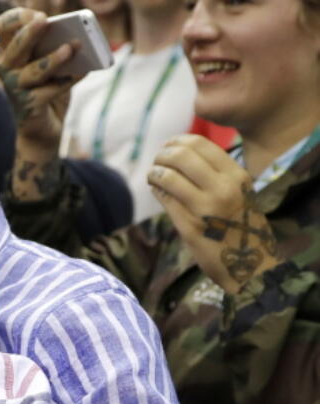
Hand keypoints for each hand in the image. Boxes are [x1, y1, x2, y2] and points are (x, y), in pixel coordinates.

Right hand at [0, 8, 80, 150]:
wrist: (44, 131)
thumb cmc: (49, 92)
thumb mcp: (54, 65)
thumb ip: (58, 48)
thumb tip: (75, 40)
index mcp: (13, 52)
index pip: (2, 27)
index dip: (16, 18)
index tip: (38, 15)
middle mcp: (8, 68)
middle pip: (14, 45)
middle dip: (30, 32)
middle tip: (45, 20)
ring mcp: (15, 88)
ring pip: (34, 70)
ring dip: (54, 59)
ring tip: (71, 48)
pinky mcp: (28, 106)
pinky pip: (51, 90)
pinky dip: (69, 80)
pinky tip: (82, 72)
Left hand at [149, 135, 280, 293]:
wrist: (250, 262)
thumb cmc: (240, 223)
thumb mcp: (237, 191)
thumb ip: (213, 172)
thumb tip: (177, 152)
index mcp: (236, 175)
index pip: (200, 144)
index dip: (178, 141)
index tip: (169, 145)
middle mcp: (223, 188)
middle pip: (181, 156)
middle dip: (162, 155)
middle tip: (157, 160)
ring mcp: (205, 207)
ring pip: (168, 176)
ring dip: (155, 172)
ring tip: (153, 175)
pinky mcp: (189, 225)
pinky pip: (165, 198)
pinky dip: (156, 189)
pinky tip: (156, 189)